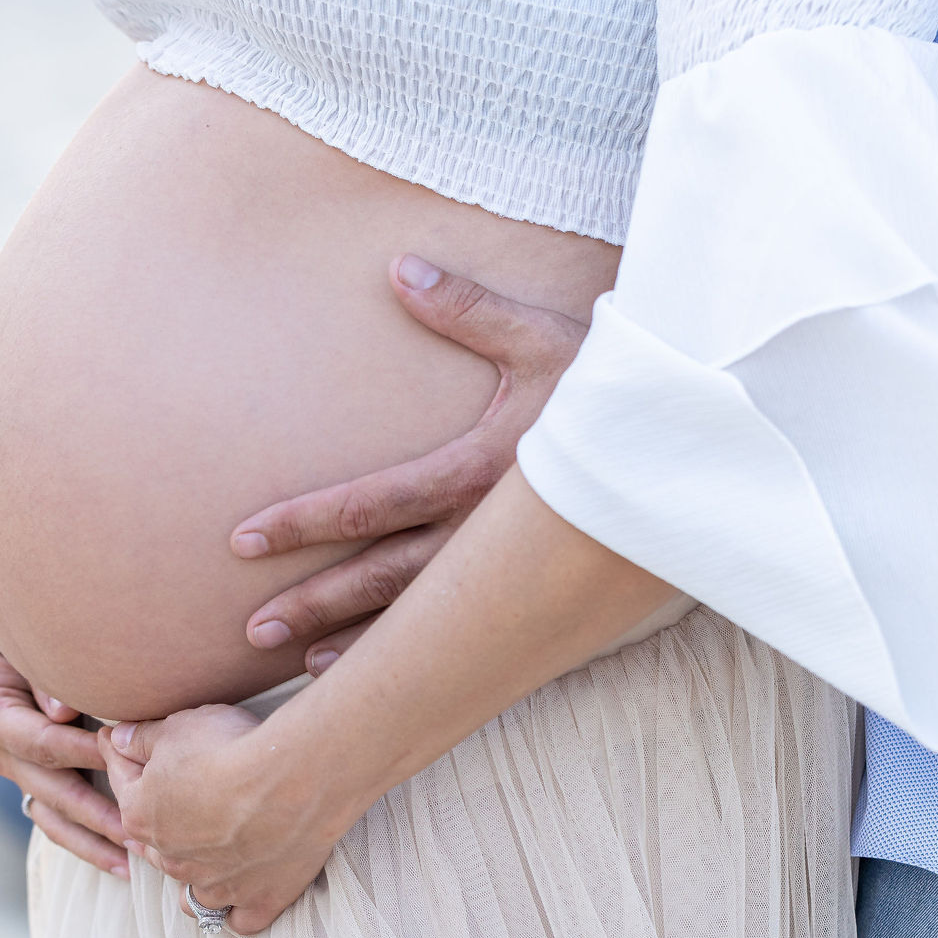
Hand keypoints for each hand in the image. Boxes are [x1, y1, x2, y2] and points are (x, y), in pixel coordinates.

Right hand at [0, 594, 128, 877]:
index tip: (116, 755)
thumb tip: (60, 711)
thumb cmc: (32, 605)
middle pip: (41, 783)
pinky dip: (85, 837)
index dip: (71, 751)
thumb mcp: (26, 623)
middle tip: (137, 827)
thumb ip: (43, 663)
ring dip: (90, 836)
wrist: (20, 606)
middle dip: (91, 809)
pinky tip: (121, 860)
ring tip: (133, 860)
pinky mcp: (37, 771)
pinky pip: (55, 813)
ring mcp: (15, 759)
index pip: (28, 737)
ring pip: (48, 809)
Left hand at [104, 707, 343, 935]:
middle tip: (173, 792)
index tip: (119, 740)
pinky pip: (239, 920)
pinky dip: (237, 909)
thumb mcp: (177, 727)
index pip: (122, 782)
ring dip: (194, 876)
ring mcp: (216, 885)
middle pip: (155, 843)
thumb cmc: (231, 748)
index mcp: (141, 816)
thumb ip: (143, 738)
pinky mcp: (260, 899)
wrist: (294, 777)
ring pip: (192, 893)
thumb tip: (118, 739)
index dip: (121, 756)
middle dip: (159, 820)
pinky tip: (242, 892)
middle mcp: (173, 860)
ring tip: (206, 857)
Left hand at [232, 255, 587, 673]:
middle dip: (316, 601)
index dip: (304, 522)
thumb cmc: (617, 384)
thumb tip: (400, 267)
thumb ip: (468, 308)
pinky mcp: (536, 586)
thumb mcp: (544, 339)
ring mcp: (512, 569)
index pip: (371, 504)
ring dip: (357, 639)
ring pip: (422, 615)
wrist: (693, 443)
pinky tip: (382, 670)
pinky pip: (466, 628)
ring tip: (296, 663)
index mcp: (479, 472)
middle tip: (251, 629)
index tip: (243, 538)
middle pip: (384, 577)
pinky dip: (417, 652)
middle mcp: (488, 533)